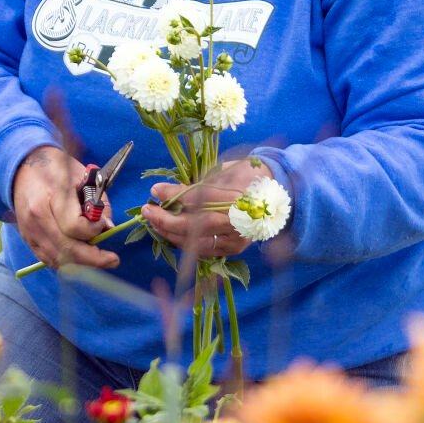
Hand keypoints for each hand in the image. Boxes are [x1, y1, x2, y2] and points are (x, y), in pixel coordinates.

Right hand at [11, 146, 119, 271]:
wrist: (22, 169)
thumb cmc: (56, 168)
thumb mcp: (83, 175)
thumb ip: (99, 201)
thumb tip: (108, 227)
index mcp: (51, 196)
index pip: (74, 226)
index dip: (93, 230)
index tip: (102, 224)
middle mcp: (37, 218)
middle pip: (67, 249)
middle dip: (93, 258)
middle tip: (113, 260)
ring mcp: (30, 231)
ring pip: (58, 259)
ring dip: (81, 264)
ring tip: (99, 260)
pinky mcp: (27, 239)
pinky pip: (48, 260)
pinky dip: (67, 263)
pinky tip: (80, 259)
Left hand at [140, 156, 270, 259]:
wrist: (276, 193)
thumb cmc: (246, 176)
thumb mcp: (221, 171)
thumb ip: (193, 184)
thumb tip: (161, 191)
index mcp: (238, 194)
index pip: (199, 198)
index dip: (174, 196)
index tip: (154, 191)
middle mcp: (239, 219)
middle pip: (196, 225)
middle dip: (167, 220)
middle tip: (148, 211)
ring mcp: (237, 237)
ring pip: (198, 242)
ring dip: (171, 234)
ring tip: (155, 223)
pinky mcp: (235, 248)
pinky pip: (204, 251)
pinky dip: (185, 244)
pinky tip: (172, 234)